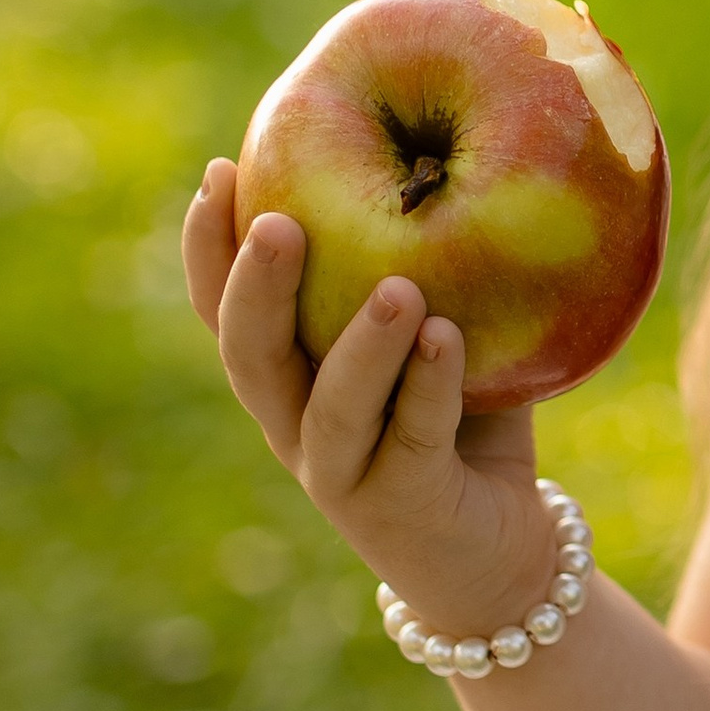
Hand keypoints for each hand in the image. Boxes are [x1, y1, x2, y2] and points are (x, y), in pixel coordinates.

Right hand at [182, 157, 559, 638]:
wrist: (499, 558)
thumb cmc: (466, 427)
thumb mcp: (446, 337)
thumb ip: (437, 267)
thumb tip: (454, 152)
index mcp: (289, 378)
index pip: (223, 311)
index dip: (209, 248)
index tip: (219, 170)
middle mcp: (296, 427)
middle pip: (250, 356)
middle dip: (256, 287)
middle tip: (280, 223)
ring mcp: (342, 474)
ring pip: (329, 406)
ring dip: (359, 342)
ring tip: (400, 288)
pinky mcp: (401, 508)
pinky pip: (412, 438)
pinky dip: (429, 385)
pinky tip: (449, 336)